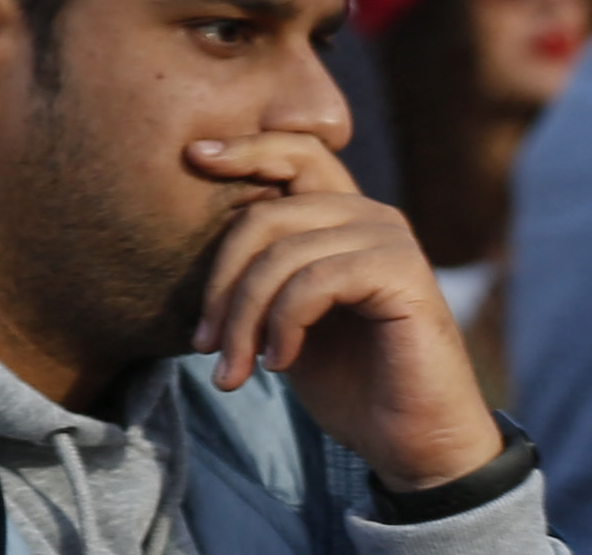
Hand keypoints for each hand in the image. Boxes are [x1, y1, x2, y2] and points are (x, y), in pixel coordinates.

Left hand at [183, 134, 503, 487]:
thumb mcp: (282, 314)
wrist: (408, 442)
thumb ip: (258, 266)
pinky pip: (315, 280)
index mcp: (342, 215)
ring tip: (233, 369)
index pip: (292, 154)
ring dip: (244, 317)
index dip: (244, 149)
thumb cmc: (343, 379)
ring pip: (282, 253)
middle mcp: (370, 216)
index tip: (193, 156)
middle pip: (267, 213)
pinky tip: (279, 363)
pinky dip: (284, 323)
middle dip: (222, 283)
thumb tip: (183, 226)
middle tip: (204, 344)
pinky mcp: (405, 275)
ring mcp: (392, 240)